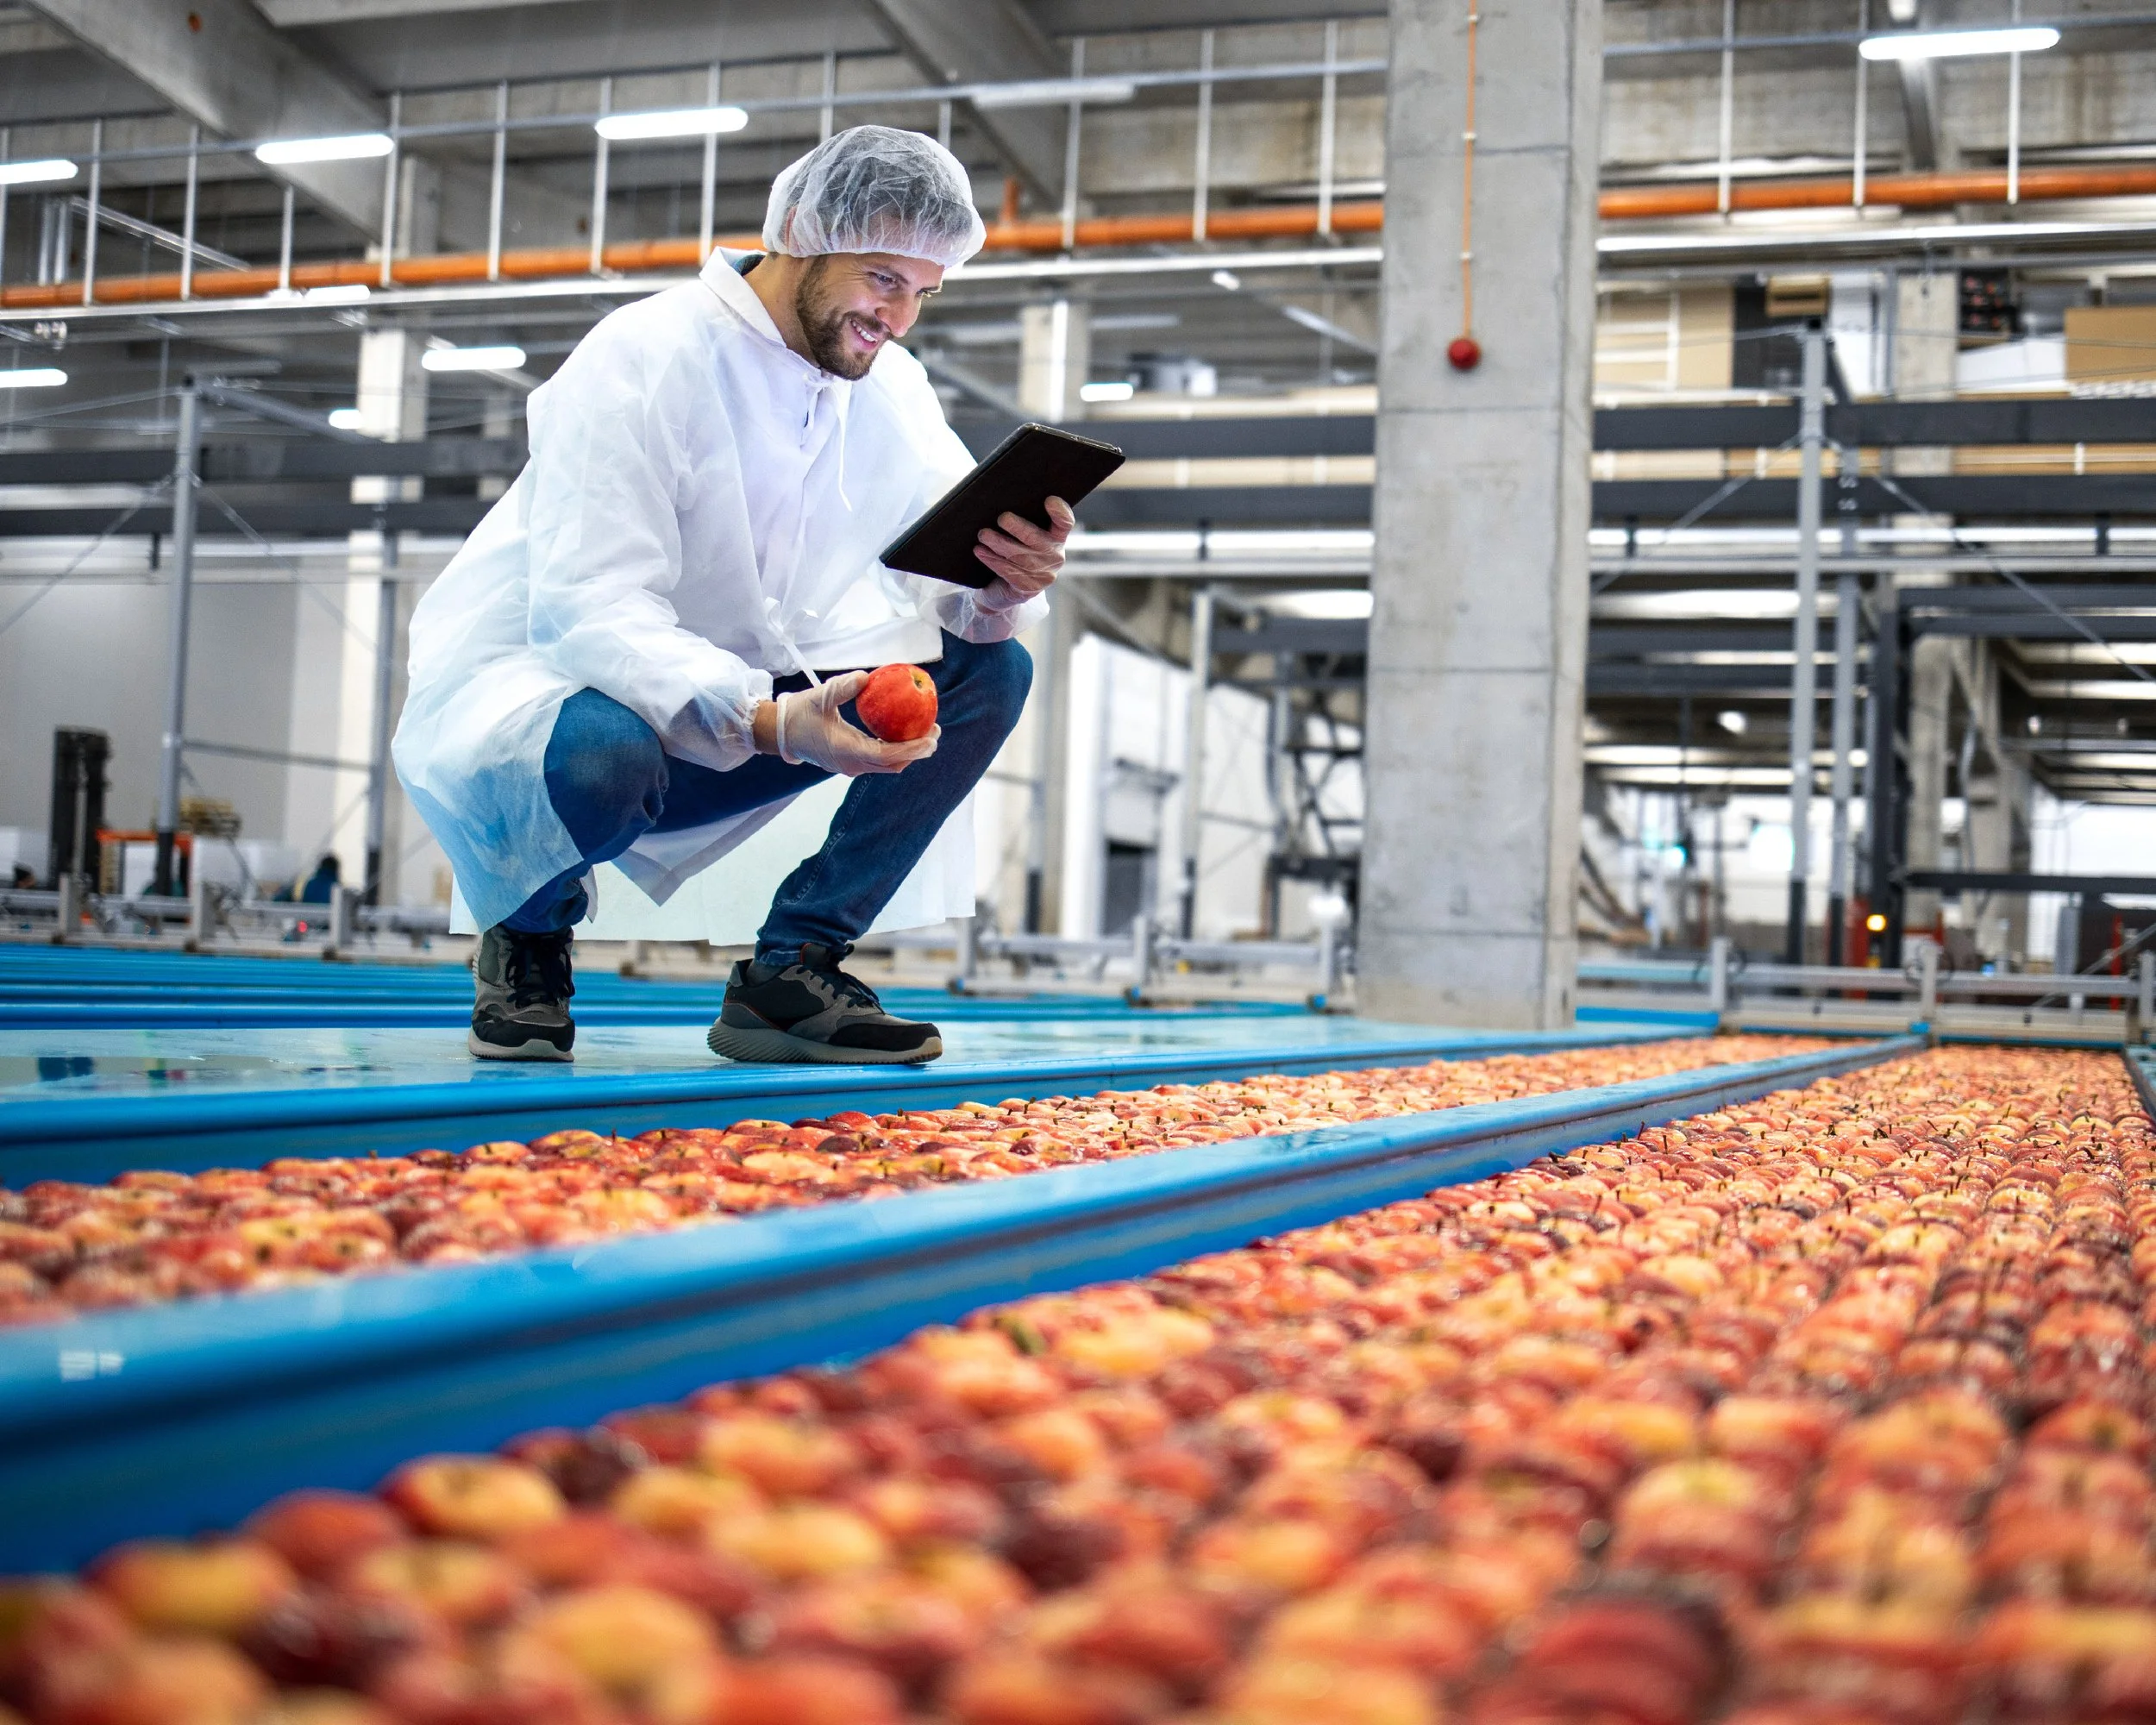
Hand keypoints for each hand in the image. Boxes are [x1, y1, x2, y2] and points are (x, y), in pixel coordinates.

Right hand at [770, 672, 937, 776]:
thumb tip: (866, 677)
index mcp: (845, 751)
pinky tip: (906, 732)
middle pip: (893, 764)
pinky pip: (880, 760)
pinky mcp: (851, 762)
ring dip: (909, 752)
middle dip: (917, 751)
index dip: (911, 749)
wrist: (780, 733)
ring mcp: (851, 766)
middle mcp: (851, 764)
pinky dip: (896, 750)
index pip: (886, 755)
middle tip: (935, 731)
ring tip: (927, 732)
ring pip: (888, 765)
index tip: (930, 739)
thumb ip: (842, 688)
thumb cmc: (799, 713)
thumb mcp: (819, 696)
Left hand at [974, 495, 1072, 604]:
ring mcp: (1043, 576)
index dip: (1060, 512)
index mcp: (1057, 538)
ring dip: (998, 543)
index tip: (1049, 500)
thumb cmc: (1014, 554)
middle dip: (1019, 528)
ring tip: (983, 534)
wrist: (1004, 590)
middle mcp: (1055, 557)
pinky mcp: (1028, 588)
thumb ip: (1023, 521)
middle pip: (1037, 539)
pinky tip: (980, 550)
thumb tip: (1003, 498)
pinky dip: (992, 559)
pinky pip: (1008, 571)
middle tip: (1002, 518)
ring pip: (1018, 556)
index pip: (1065, 523)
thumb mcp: (1023, 537)